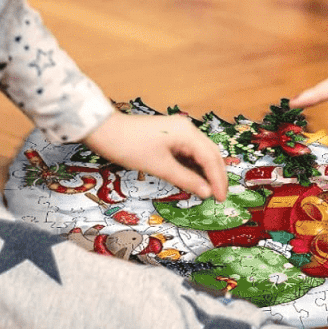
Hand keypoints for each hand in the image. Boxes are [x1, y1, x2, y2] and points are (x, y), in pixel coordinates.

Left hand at [84, 111, 228, 200]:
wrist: (106, 131)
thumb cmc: (131, 148)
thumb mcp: (160, 167)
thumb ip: (186, 179)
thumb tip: (207, 192)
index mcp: (187, 133)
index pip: (211, 158)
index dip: (218, 180)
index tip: (221, 199)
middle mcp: (188, 129)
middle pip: (210, 153)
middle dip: (217, 175)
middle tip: (220, 197)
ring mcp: (179, 131)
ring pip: (201, 152)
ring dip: (206, 171)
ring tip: (210, 191)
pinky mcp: (171, 135)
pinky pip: (189, 151)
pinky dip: (194, 166)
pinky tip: (195, 179)